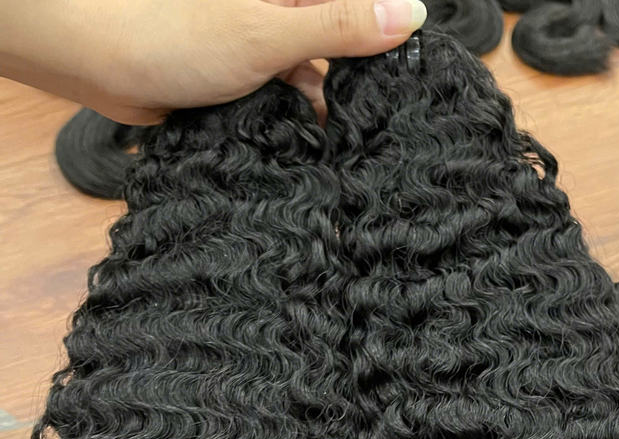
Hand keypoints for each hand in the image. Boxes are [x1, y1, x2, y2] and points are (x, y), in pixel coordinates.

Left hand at [0, 0, 427, 122]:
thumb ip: (342, 27)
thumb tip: (412, 14)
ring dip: (335, 108)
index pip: (360, 7)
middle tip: (396, 121)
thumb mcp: (271, 31)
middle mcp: (283, 11)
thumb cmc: (175, 35)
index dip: (393, 35)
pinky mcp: (247, 79)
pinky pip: (291, 101)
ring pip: (320, 76)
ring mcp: (264, 44)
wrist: (100, 64)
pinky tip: (321, 147)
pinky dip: (305, 122)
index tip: (422, 76)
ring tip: (363, 144)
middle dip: (366, 78)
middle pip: (344, 41)